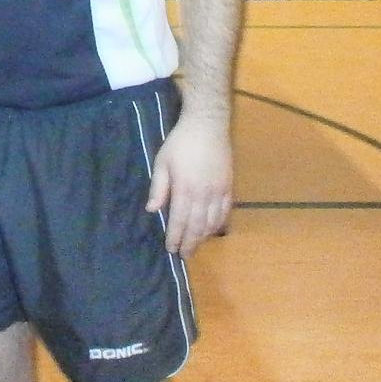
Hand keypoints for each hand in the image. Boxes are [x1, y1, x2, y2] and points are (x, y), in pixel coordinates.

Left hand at [145, 112, 232, 258]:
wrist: (207, 126)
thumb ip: (158, 188)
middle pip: (197, 226)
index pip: (180, 221)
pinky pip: (225, 212)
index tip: (171, 249)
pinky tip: (212, 230)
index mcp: (185, 189)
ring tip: (196, 245)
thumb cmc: (180, 143)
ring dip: (204, 237)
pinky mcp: (228, 186)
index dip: (176, 237)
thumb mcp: (162, 162)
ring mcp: (219, 191)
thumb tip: (152, 210)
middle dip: (190, 243)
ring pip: (212, 222)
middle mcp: (204, 195)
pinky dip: (218, 225)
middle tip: (184, 256)